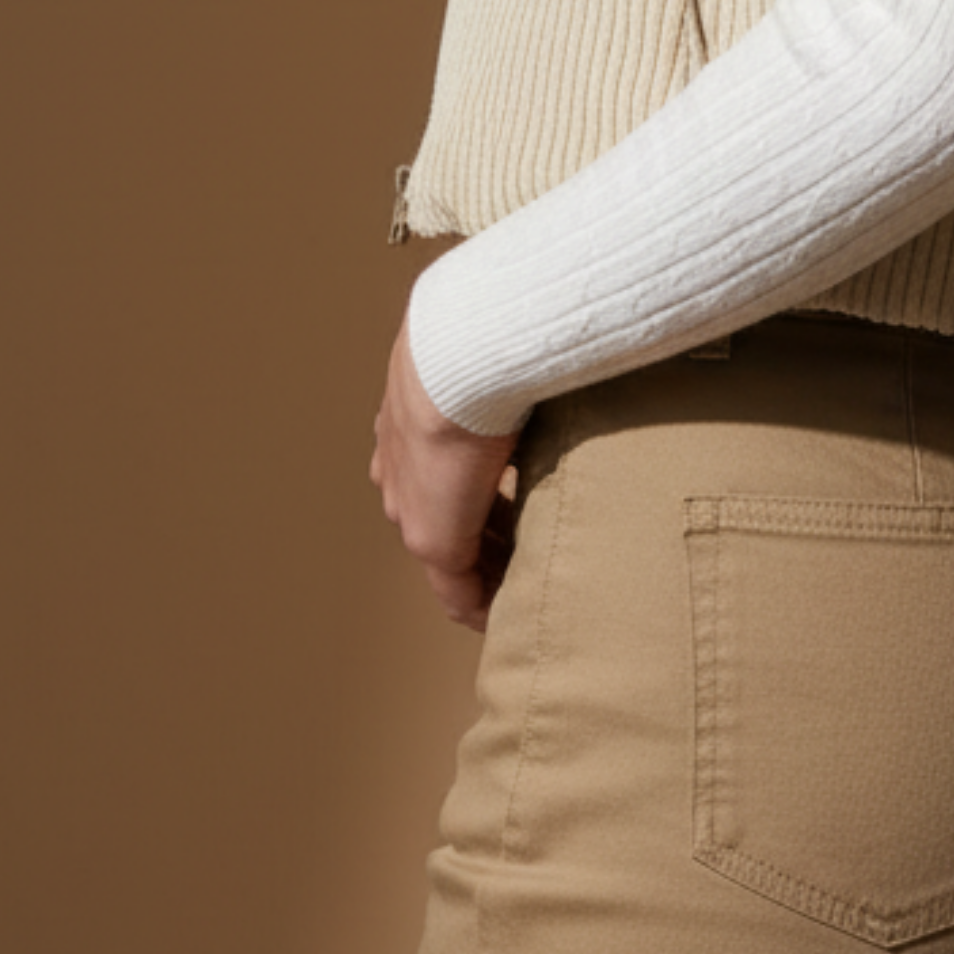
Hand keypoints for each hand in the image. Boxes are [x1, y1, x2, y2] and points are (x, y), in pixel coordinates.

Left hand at [370, 313, 521, 631]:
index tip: (505, 513)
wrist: (459, 352)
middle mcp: (399, 470)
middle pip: (439, 517)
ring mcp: (410, 506)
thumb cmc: (487, 339)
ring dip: (485, 568)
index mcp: (409, 423)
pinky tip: (503, 614)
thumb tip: (555, 354)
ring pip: (447, 554)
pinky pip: (455, 589)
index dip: (473, 496)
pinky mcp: (432, 537)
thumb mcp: (493, 359)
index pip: (436, 473)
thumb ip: (512, 370)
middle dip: (482, 537)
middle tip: (522, 554)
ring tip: (518, 583)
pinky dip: (480, 604)